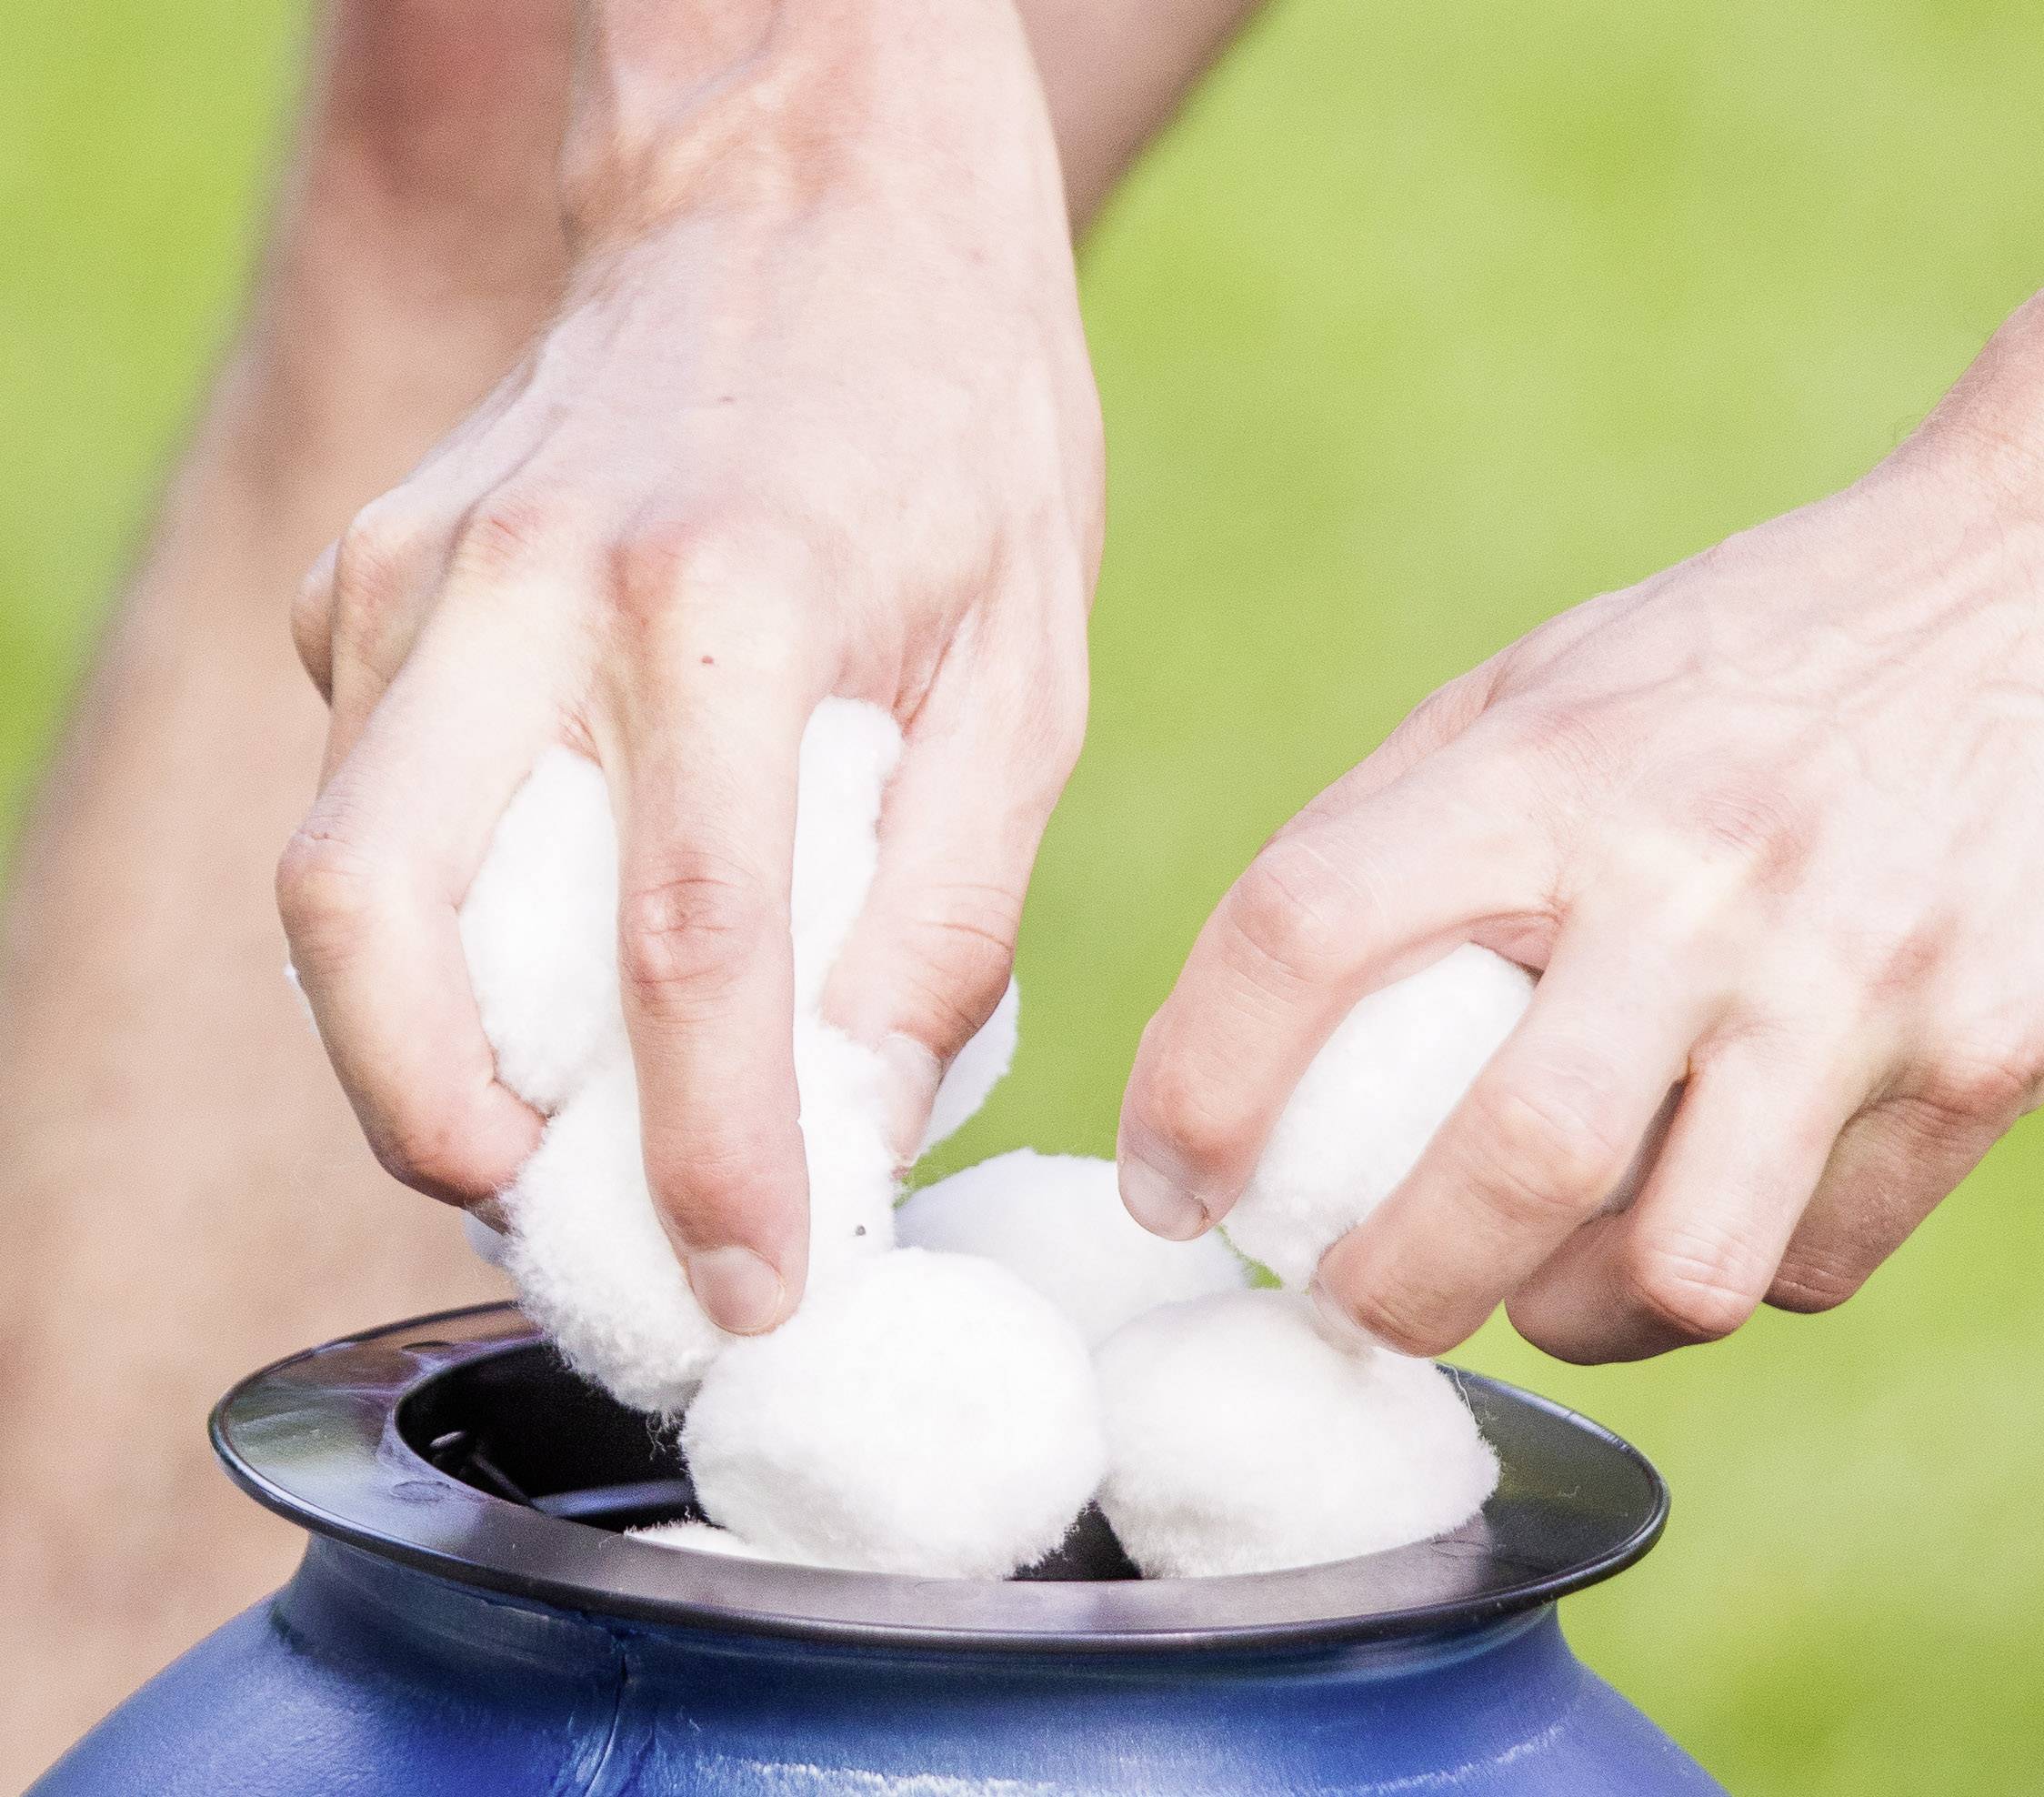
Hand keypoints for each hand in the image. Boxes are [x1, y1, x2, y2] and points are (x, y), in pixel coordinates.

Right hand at [279, 0, 1100, 1332]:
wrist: (804, 196)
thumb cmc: (948, 426)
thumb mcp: (1022, 667)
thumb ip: (941, 907)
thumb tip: (855, 1123)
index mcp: (726, 596)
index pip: (682, 944)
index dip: (706, 1156)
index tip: (744, 1288)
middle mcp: (525, 580)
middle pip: (382, 925)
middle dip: (446, 1129)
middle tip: (570, 1222)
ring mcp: (415, 569)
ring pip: (341, 881)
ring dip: (418, 1047)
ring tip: (560, 1121)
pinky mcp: (369, 575)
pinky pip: (374, 800)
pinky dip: (445, 920)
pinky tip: (557, 931)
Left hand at [1120, 302, 2043, 1362]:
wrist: (2025, 589)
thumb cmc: (1727, 666)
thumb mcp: (1532, 695)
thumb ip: (1383, 837)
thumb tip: (1226, 1032)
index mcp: (1548, 769)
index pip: (1305, 926)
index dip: (1199, 1085)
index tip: (1168, 1183)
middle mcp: (1704, 874)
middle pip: (1509, 1164)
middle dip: (1392, 1289)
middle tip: (1354, 1302)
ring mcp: (1862, 976)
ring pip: (1680, 1269)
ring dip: (1570, 1314)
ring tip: (1537, 1276)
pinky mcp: (1996, 1054)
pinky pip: (1811, 1261)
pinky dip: (1716, 1273)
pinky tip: (1690, 1200)